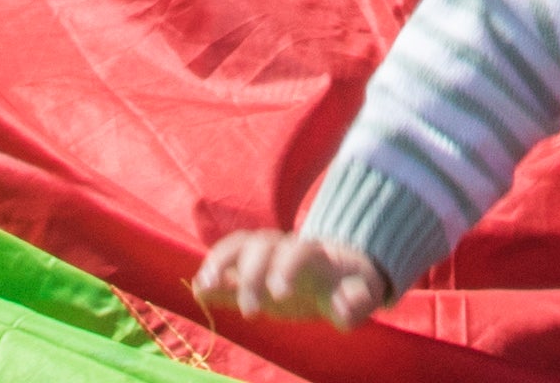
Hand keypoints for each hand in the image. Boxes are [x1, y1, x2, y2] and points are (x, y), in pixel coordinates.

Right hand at [193, 232, 390, 329]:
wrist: (335, 271)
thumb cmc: (347, 285)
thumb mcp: (360, 293)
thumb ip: (357, 301)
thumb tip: (344, 310)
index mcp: (313, 252)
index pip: (297, 250)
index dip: (286, 268)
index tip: (281, 295)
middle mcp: (283, 247)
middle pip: (261, 245)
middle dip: (251, 275)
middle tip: (251, 312)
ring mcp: (262, 256)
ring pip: (237, 245)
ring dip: (218, 262)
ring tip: (204, 288)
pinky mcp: (246, 271)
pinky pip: (224, 264)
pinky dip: (210, 275)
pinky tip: (198, 292)